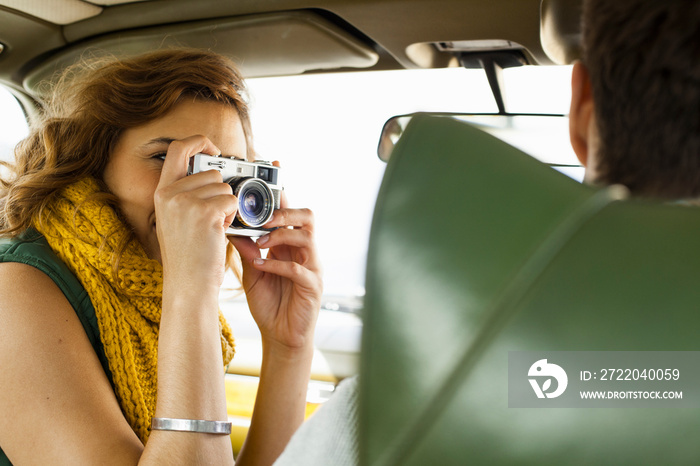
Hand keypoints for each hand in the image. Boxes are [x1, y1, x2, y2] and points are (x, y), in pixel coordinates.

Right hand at [154, 136, 237, 288]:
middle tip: (211, 219)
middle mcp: (169, 194)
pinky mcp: (205, 212)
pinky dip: (233, 217)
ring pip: (225, 187)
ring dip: (227, 208)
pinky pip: (232, 200)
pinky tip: (218, 233)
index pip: (178, 148)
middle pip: (212, 172)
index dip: (199, 142)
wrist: (188, 285)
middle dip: (221, 193)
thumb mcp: (178, 219)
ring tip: (212, 229)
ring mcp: (185, 202)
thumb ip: (189, 193)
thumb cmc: (189, 257)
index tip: (215, 149)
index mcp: (161, 193)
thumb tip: (218, 169)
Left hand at [229, 192, 321, 351]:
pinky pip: (298, 269)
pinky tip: (261, 266)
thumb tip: (231, 227)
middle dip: (284, 211)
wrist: (280, 336)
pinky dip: (277, 265)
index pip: (289, 212)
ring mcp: (312, 267)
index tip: (273, 168)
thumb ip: (247, 250)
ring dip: (281, 235)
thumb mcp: (252, 272)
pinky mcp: (313, 286)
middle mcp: (304, 252)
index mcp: (290, 245)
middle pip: (306, 216)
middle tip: (262, 217)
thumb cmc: (270, 303)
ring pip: (307, 237)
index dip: (283, 190)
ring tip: (261, 241)